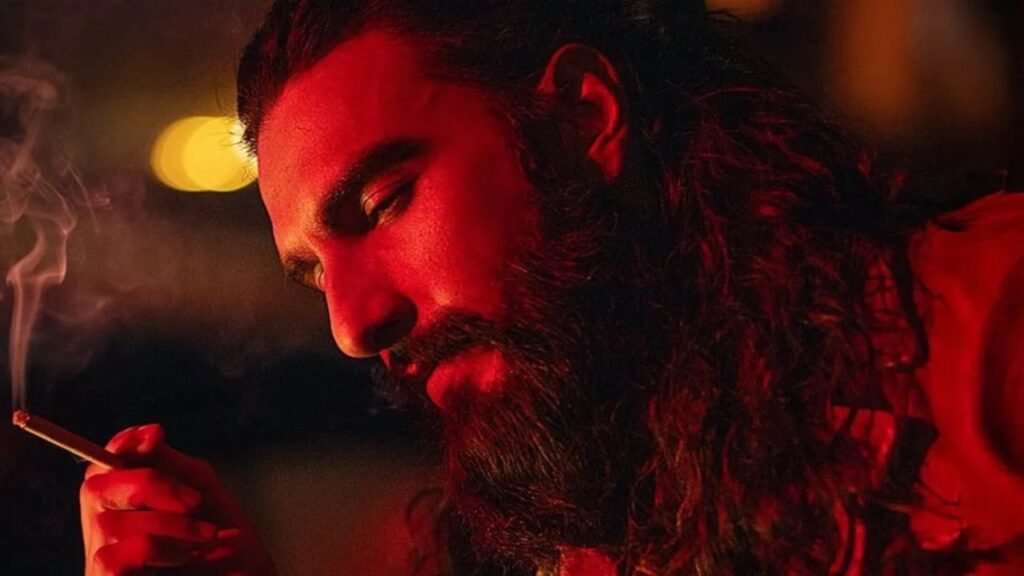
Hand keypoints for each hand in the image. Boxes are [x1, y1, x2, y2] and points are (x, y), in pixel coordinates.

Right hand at [79, 424, 276, 574]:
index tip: (155, 434)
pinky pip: (114, 558)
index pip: (102, 469)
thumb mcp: (202, 495)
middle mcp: (107, 538)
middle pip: (94, 489)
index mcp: (125, 511)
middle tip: (193, 502)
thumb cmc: (227, 550)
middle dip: (148, 484)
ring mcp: (104, 565)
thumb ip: (171, 465)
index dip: (121, 445)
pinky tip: (189, 558)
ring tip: (205, 538)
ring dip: (170, 524)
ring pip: (109, 523)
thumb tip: (148, 434)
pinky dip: (161, 549)